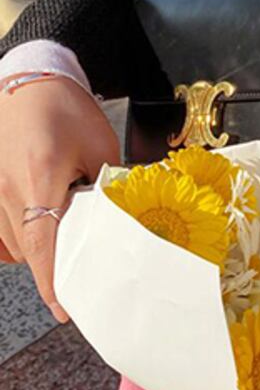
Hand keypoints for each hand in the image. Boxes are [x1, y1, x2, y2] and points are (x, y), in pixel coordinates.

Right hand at [0, 78, 119, 322]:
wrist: (31, 81)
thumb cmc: (66, 110)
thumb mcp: (100, 145)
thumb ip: (107, 186)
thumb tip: (119, 219)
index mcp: (40, 176)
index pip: (42, 243)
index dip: (53, 280)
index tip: (65, 307)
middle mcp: (8, 188)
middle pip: (28, 248)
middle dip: (53, 267)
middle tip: (79, 278)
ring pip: (12, 242)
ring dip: (37, 250)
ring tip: (65, 244)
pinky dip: (17, 240)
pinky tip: (38, 231)